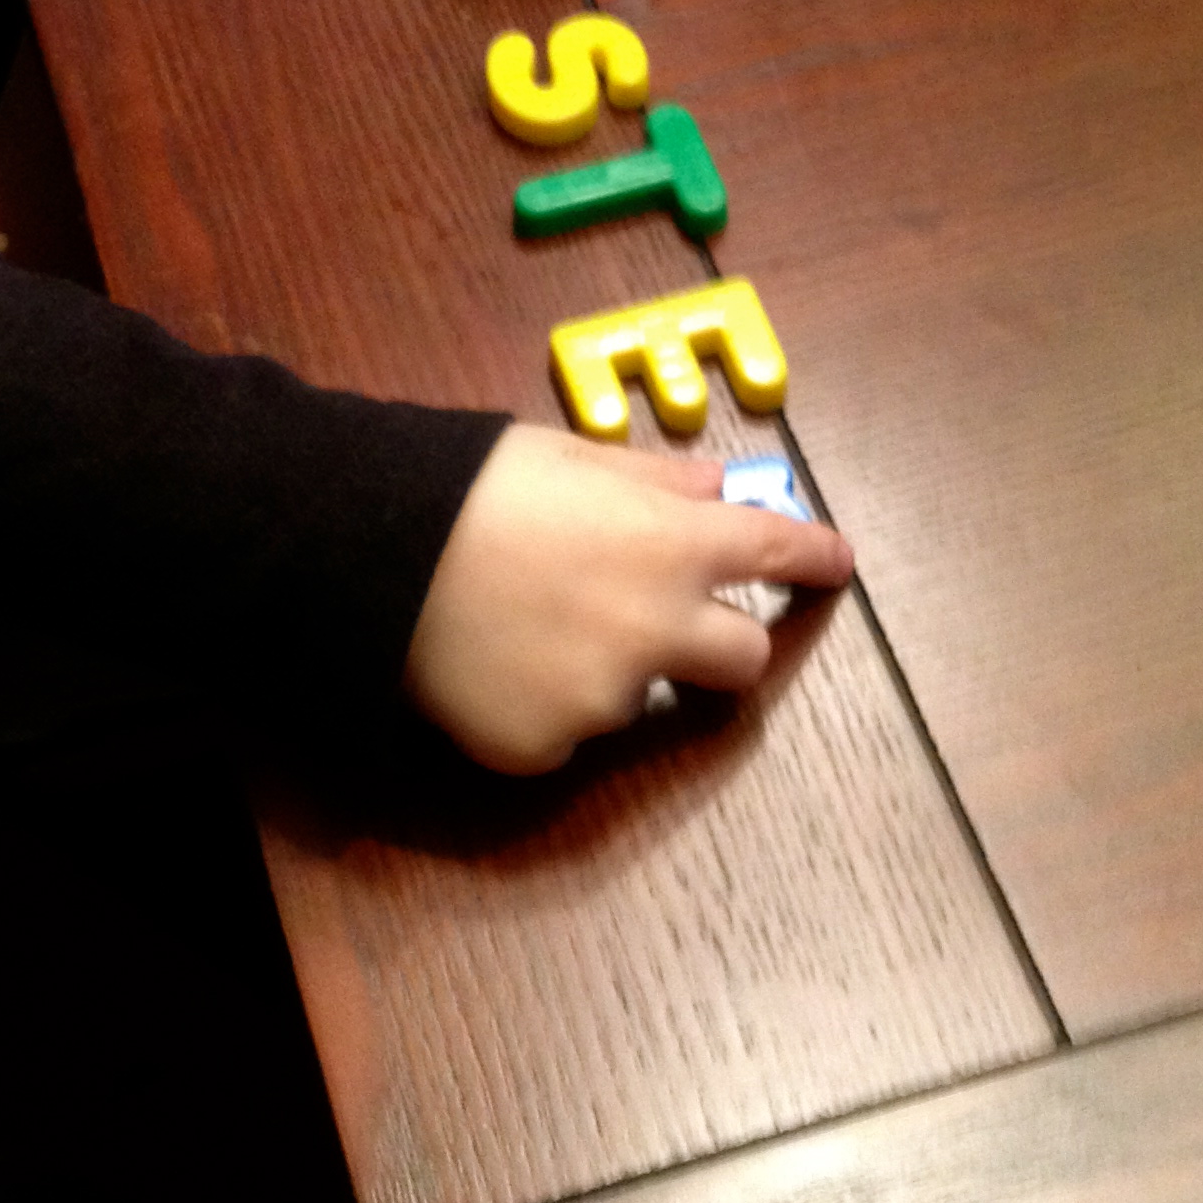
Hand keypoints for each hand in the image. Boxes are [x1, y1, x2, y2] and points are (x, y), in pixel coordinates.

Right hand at [404, 424, 855, 775]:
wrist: (367, 553)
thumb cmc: (468, 484)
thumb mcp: (569, 453)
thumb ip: (653, 480)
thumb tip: (715, 490)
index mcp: (672, 543)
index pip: (777, 550)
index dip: (815, 556)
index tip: (835, 564)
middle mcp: (657, 628)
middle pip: (744, 659)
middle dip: (727, 638)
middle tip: (677, 617)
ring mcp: (604, 699)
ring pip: (643, 695)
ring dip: (616, 666)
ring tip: (532, 623)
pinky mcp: (546, 749)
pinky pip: (569, 733)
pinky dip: (548, 704)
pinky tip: (496, 663)